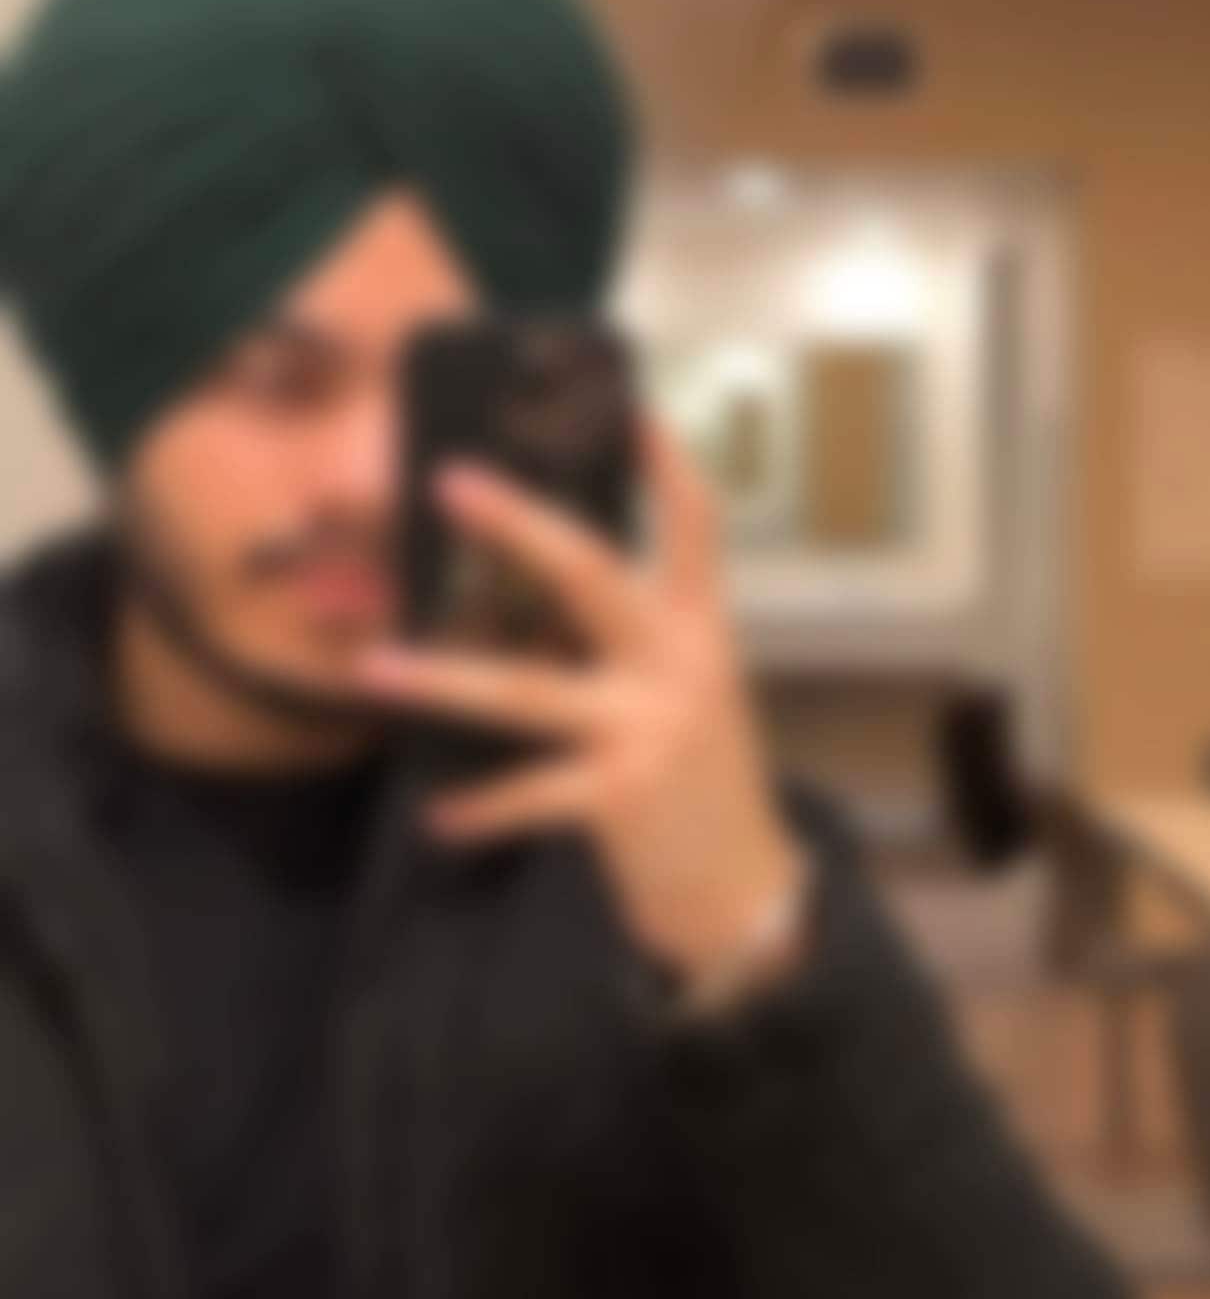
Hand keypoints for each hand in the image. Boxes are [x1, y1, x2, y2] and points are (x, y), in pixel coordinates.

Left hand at [355, 413, 804, 984]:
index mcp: (699, 630)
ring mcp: (650, 728)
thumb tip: (524, 605)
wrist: (746, 892)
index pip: (696, 528)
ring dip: (441, 678)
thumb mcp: (686, 697)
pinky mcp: (622, 796)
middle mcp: (679, 664)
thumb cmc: (700, 782)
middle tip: (449, 482)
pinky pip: (527, 794)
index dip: (668, 466)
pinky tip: (438, 817)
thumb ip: (627, 649)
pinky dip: (478, 809)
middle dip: (517, 525)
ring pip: (525, 689)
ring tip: (374, 666)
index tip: (631, 406)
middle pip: (591, 574)